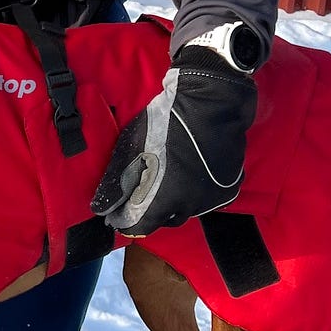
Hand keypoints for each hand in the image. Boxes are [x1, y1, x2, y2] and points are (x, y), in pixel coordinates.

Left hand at [92, 49, 257, 236]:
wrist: (211, 102)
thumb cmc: (165, 122)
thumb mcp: (131, 149)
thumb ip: (116, 185)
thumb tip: (102, 210)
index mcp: (164, 201)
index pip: (140, 228)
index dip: (126, 222)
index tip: (118, 214)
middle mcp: (190, 206)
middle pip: (164, 221)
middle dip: (150, 212)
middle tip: (142, 194)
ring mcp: (212, 198)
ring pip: (187, 211)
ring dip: (175, 203)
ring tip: (167, 182)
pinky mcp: (228, 188)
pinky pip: (207, 200)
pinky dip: (196, 194)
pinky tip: (190, 177)